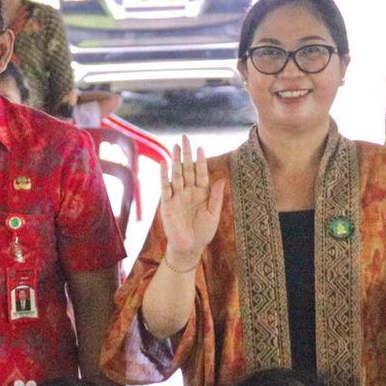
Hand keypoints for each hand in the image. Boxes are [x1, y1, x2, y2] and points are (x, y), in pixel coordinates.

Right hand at [157, 136, 222, 268]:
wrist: (189, 248)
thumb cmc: (203, 232)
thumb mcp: (213, 214)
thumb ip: (216, 197)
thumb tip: (221, 179)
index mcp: (201, 193)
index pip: (200, 173)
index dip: (200, 161)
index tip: (200, 147)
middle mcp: (188, 192)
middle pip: (187, 169)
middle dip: (186, 154)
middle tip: (185, 138)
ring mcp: (177, 197)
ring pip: (176, 175)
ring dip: (176, 161)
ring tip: (175, 147)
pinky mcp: (167, 205)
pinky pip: (165, 188)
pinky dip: (164, 176)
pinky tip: (164, 164)